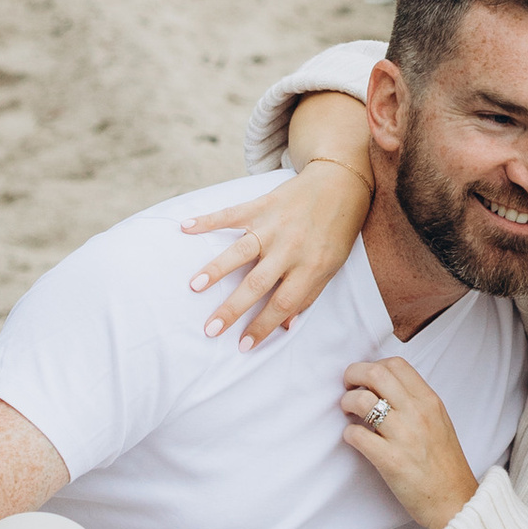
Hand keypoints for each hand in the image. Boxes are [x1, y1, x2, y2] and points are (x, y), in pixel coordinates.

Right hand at [182, 162, 370, 346]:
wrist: (340, 182)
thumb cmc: (336, 231)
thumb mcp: (331, 266)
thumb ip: (308, 295)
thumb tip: (285, 326)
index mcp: (310, 266)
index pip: (283, 303)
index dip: (263, 326)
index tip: (243, 346)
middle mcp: (290, 247)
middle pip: (257, 283)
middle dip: (232, 309)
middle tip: (210, 329)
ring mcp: (273, 225)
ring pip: (240, 250)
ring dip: (215, 268)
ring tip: (194, 286)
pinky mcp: (262, 205)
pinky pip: (231, 214)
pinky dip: (208, 220)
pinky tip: (187, 227)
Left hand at [339, 358, 480, 528]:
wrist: (455, 500)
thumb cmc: (445, 463)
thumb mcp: (439, 421)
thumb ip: (416, 401)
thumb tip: (384, 388)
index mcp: (430, 401)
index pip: (396, 364)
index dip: (373, 365)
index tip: (365, 379)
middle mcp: (417, 413)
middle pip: (375, 374)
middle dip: (353, 375)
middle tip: (347, 388)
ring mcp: (403, 436)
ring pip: (361, 401)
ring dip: (347, 403)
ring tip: (349, 414)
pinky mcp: (390, 460)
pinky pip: (356, 436)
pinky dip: (348, 434)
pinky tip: (355, 439)